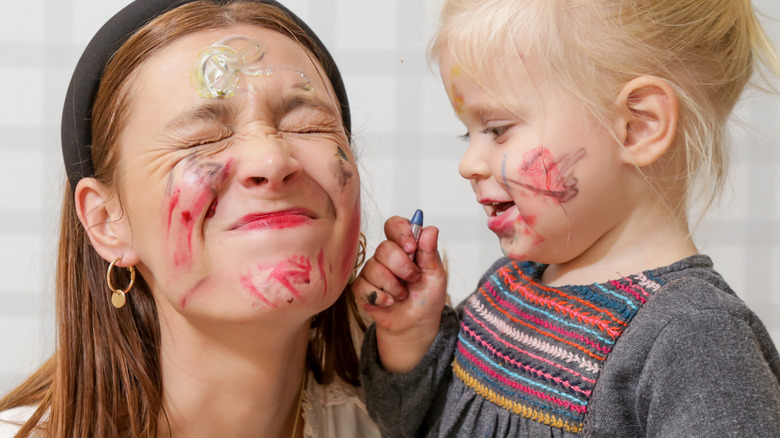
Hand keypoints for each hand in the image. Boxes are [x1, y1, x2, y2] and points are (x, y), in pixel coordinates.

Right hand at [352, 215, 447, 372]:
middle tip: (413, 279)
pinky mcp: (362, 288)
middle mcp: (386, 256)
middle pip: (383, 248)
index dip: (401, 233)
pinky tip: (390, 302)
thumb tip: (430, 230)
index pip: (394, 225)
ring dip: (394, 287)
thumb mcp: (435, 275)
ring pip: (374, 268)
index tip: (412, 248)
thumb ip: (430, 252)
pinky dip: (382, 298)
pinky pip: (364, 286)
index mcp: (404, 246)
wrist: (417, 323)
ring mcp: (372, 271)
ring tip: (403, 295)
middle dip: (402, 267)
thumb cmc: (426, 297)